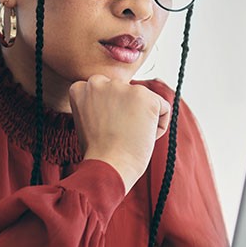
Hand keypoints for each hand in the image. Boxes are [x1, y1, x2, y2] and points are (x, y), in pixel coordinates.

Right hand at [69, 75, 170, 193]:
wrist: (108, 166)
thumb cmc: (99, 152)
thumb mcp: (87, 121)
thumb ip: (98, 104)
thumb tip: (119, 101)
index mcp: (82, 86)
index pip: (107, 93)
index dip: (110, 115)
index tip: (105, 130)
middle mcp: (99, 81)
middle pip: (126, 95)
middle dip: (127, 113)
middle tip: (118, 134)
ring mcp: (123, 87)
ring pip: (145, 101)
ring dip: (143, 119)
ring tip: (128, 137)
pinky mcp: (145, 96)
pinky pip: (163, 108)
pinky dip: (159, 126)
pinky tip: (142, 137)